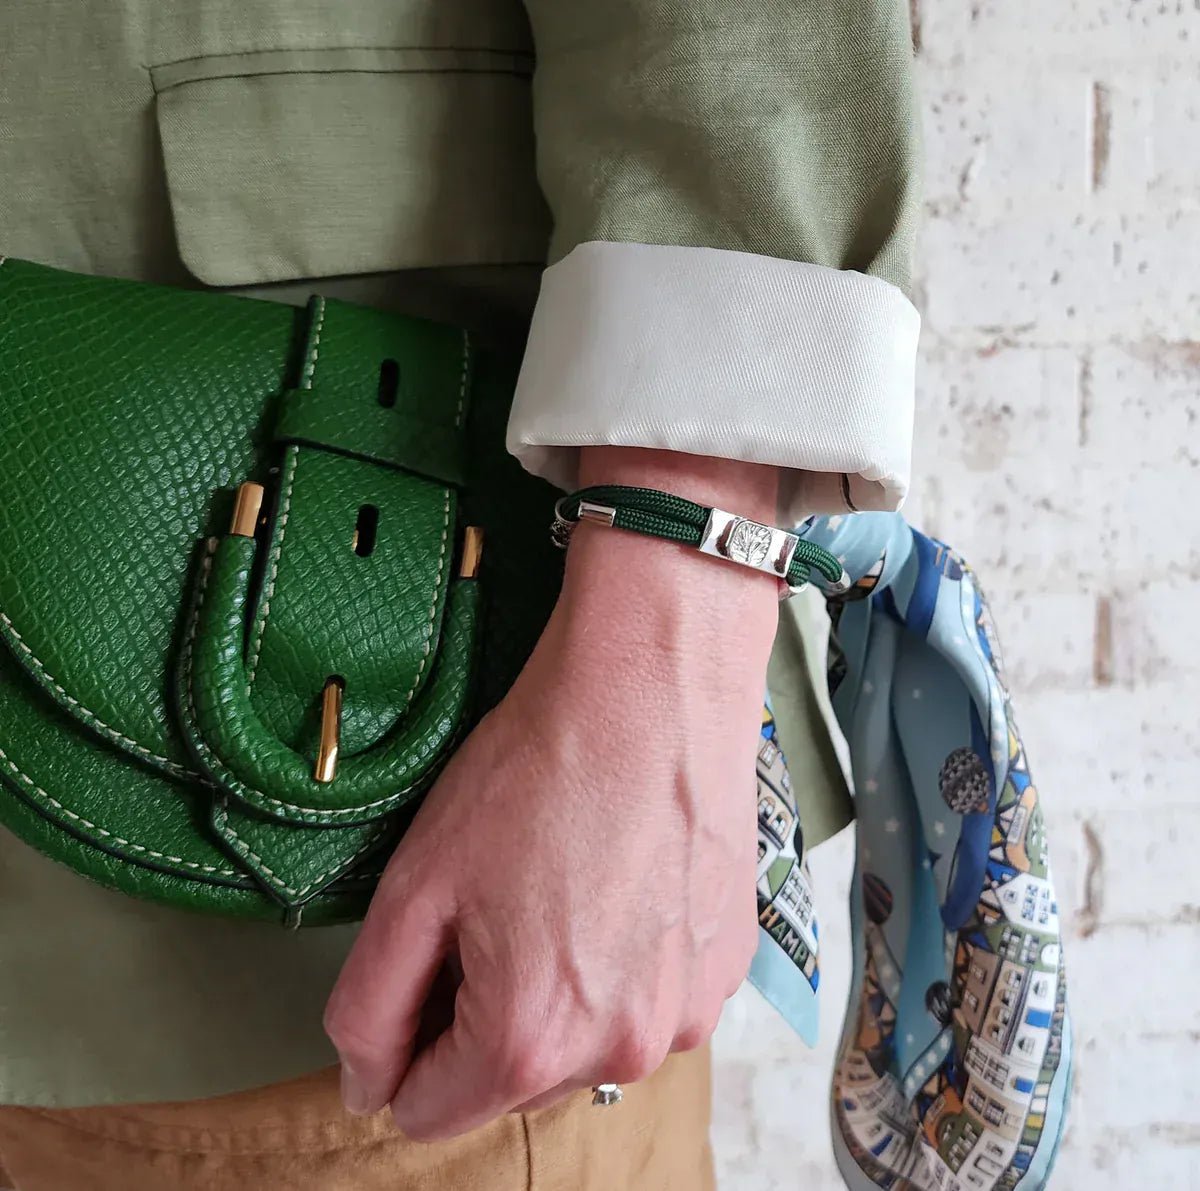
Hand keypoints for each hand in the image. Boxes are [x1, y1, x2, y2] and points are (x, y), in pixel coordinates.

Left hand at [324, 448, 779, 1139]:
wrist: (652, 690)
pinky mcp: (724, 969)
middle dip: (484, 1015)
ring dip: (560, 993)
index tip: (420, 965)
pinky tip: (618, 885)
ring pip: (585, 1043)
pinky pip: (649, 1001)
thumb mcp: (415, 885)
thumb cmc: (540, 770)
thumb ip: (369, 1008)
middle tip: (491, 905)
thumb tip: (368, 1084)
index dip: (404, 1044)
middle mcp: (619, 1050)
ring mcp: (685, 1012)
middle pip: (511, 1082)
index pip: (431, 1111)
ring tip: (561, 888)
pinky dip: (624, 965)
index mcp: (528, 1039)